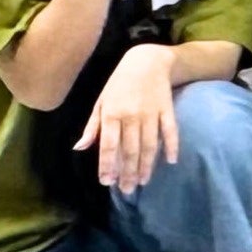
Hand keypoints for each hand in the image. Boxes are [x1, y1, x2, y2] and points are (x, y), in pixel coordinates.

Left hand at [78, 45, 182, 194]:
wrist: (147, 61)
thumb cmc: (119, 83)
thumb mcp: (100, 102)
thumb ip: (92, 127)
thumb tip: (79, 148)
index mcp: (112, 115)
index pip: (109, 146)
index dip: (108, 165)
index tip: (107, 182)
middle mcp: (131, 117)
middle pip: (130, 150)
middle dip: (128, 172)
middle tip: (127, 190)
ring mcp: (151, 114)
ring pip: (149, 145)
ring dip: (146, 165)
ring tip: (143, 181)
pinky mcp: (167, 110)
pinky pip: (170, 131)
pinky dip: (171, 146)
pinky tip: (170, 161)